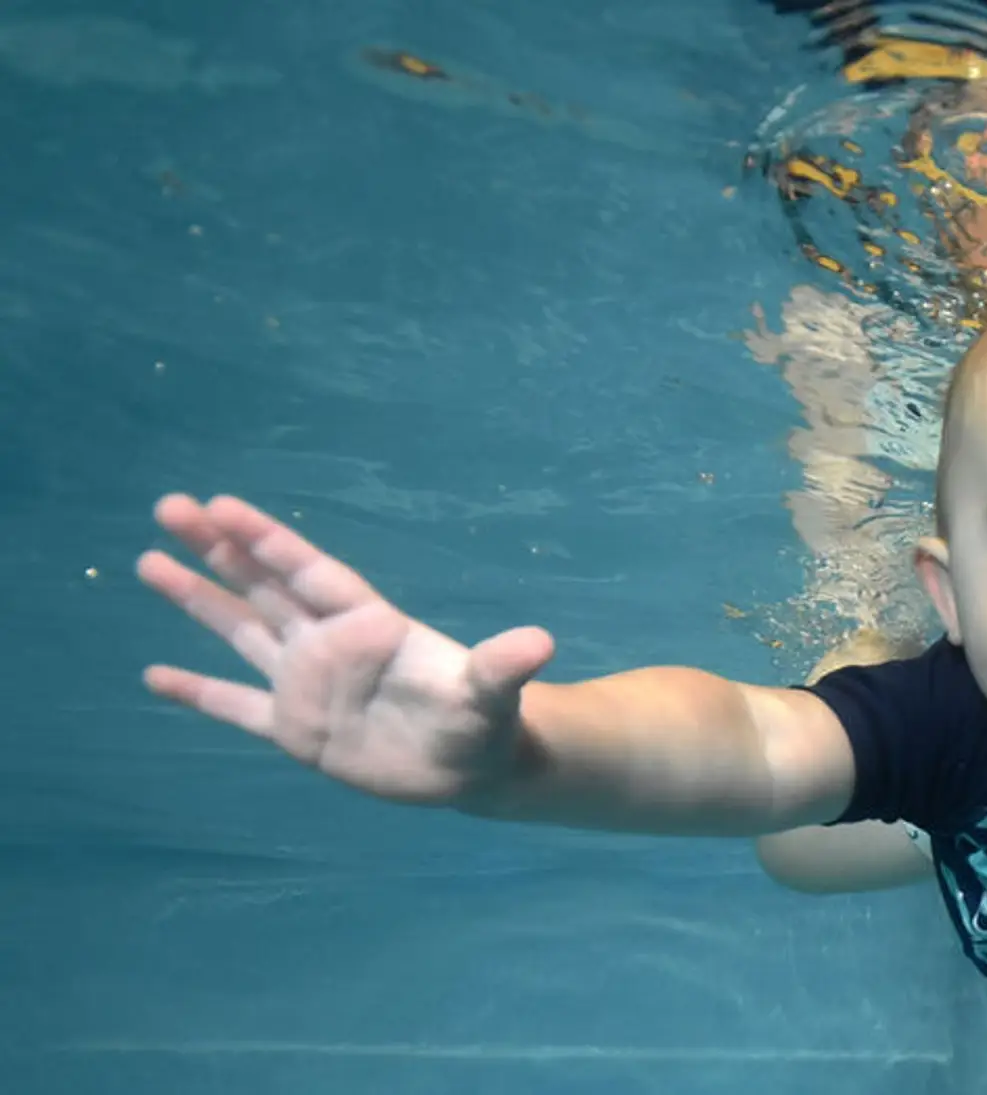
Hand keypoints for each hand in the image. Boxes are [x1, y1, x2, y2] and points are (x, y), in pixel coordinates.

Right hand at [137, 493, 555, 806]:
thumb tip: (540, 642)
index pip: (309, 573)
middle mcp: (329, 645)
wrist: (472, 768)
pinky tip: (153, 677)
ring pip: (242, 631)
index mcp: (369, 626)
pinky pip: (236, 705)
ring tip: (149, 560)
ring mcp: (307, 684)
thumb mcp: (491, 693)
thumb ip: (501, 666)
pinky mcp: (295, 730)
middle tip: (170, 506)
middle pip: (265, 586)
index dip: (268, 541)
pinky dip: (197, 693)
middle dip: (219, 548)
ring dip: (199, 599)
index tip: (220, 505)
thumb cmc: (483, 722)